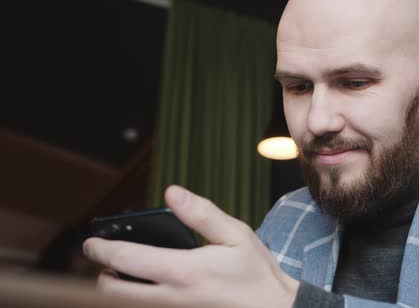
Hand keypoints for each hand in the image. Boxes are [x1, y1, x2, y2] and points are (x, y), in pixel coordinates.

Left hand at [83, 185, 298, 307]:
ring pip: (129, 304)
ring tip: (124, 269)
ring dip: (119, 287)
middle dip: (102, 274)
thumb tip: (172, 193)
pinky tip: (152, 280)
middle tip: (104, 258)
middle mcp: (172, 297)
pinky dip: (139, 295)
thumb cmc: (256, 272)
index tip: (90, 242)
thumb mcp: (236, 234)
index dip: (102, 249)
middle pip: (115, 292)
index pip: (127, 260)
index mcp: (183, 271)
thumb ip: (202, 213)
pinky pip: (149, 307)